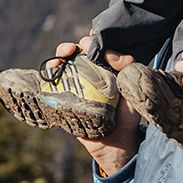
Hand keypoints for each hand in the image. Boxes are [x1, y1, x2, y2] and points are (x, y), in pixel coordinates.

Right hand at [53, 39, 139, 178]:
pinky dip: (49, 74)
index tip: (91, 42)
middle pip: (76, 52)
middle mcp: (89, 73)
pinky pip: (53, 83)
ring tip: (61, 57)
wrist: (115, 142)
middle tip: (75, 48)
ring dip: (59, 56)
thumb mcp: (133, 89)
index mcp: (105, 67)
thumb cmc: (128, 114)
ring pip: (63, 63)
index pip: (96, 47)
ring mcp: (75, 84)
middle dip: (73, 46)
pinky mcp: (64, 97)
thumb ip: (128, 68)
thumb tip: (112, 55)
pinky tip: (51, 70)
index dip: (92, 40)